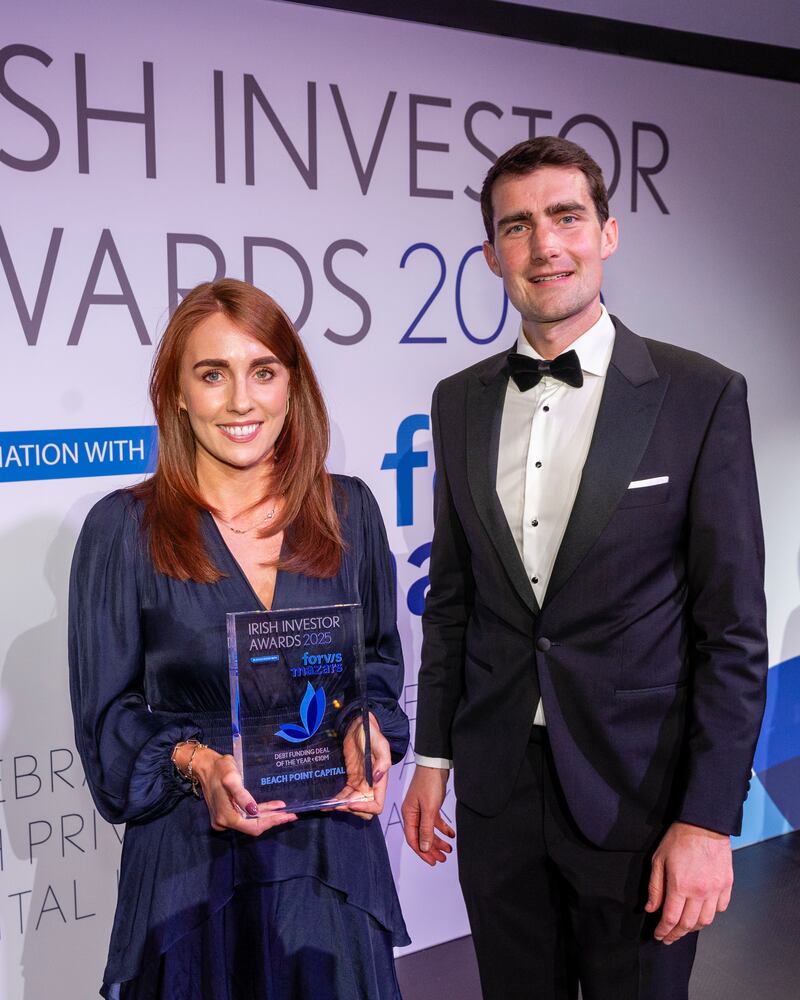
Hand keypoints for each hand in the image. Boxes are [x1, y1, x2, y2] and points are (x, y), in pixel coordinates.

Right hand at [181, 745, 297, 835]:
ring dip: (268, 816)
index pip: (253, 826)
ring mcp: (225, 819)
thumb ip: (242, 796)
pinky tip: (271, 807)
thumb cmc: (220, 769)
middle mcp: (224, 822)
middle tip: (291, 814)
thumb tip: (254, 811)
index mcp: (226, 816)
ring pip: (251, 822)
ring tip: (284, 810)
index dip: (271, 822)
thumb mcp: (232, 779)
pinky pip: (246, 817)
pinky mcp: (227, 813)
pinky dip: (259, 813)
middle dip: (272, 820)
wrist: (205, 766)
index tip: (286, 816)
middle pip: (253, 826)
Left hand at [334, 712, 391, 819]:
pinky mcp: (350, 780)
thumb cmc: (371, 733)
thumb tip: (376, 778)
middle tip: (337, 804)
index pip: (377, 805)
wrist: (359, 725)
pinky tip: (326, 802)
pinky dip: (336, 801)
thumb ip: (383, 761)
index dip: (365, 808)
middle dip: (351, 809)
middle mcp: (370, 786)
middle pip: (364, 809)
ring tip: (328, 805)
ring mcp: (359, 784)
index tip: (351, 803)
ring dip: (341, 807)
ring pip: (352, 805)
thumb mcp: (380, 744)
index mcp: (380, 781)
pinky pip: (344, 796)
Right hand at [401, 765, 454, 864]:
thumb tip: (424, 848)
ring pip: (429, 830)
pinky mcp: (430, 805)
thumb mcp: (429, 809)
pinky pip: (435, 821)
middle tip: (442, 859)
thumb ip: (426, 829)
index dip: (422, 852)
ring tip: (449, 849)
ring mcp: (421, 809)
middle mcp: (413, 813)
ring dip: (438, 840)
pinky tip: (451, 834)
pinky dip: (442, 829)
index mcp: (409, 815)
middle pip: (421, 836)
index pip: (413, 839)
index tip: (433, 862)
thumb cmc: (429, 783)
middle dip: (431, 849)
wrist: (435, 764)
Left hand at [646, 821, 732, 943]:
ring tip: (684, 928)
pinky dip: (711, 915)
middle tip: (669, 937)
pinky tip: (702, 913)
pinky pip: (721, 909)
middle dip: (677, 934)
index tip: (659, 936)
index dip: (664, 931)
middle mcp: (700, 892)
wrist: (705, 824)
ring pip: (706, 921)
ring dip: (694, 928)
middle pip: (689, 924)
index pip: (671, 918)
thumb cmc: (679, 839)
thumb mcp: (658, 859)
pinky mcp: (727, 885)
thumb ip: (655, 887)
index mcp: (680, 885)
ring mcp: (716, 890)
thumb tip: (651, 908)